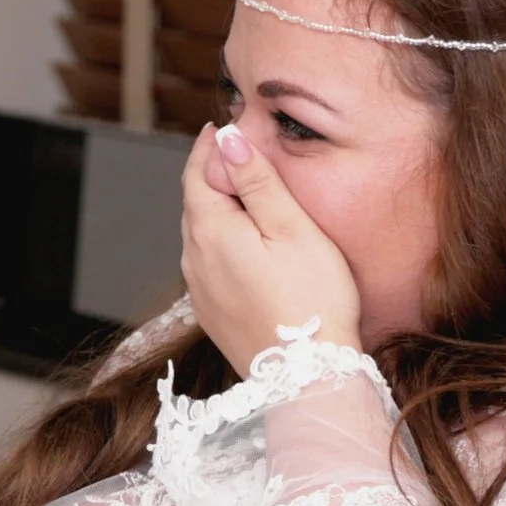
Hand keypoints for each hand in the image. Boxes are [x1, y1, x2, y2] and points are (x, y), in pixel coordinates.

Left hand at [182, 123, 362, 374]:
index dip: (209, 147)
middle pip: (194, 203)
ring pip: (199, 235)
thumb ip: (257, 180)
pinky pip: (208, 265)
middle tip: (232, 155)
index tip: (220, 129)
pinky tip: (246, 247)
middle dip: (210, 175)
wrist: (307, 376)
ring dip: (215, 211)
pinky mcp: (213, 314)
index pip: (197, 173)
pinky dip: (220, 244)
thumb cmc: (311, 302)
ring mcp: (200, 291)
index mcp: (210, 230)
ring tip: (241, 196)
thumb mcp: (292, 228)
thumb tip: (227, 140)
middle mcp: (194, 259)